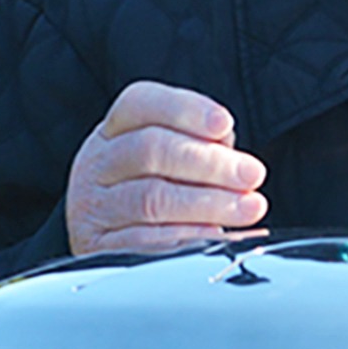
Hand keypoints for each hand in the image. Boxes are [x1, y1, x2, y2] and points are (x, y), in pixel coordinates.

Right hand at [66, 81, 269, 253]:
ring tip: (248, 208)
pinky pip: (145, 240)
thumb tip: (236, 162)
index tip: (224, 124)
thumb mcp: (173, 153)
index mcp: (117, 128)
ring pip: (150, 199)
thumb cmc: (153, 182)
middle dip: (209, 162)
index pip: (141, 104)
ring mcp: (95, 204)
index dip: (184, 111)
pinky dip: (187, 235)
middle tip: (251, 174)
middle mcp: (100, 161)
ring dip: (207, 203)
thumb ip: (203, 146)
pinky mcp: (99, 244)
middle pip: (150, 150)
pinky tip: (217, 233)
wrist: (104, 233)